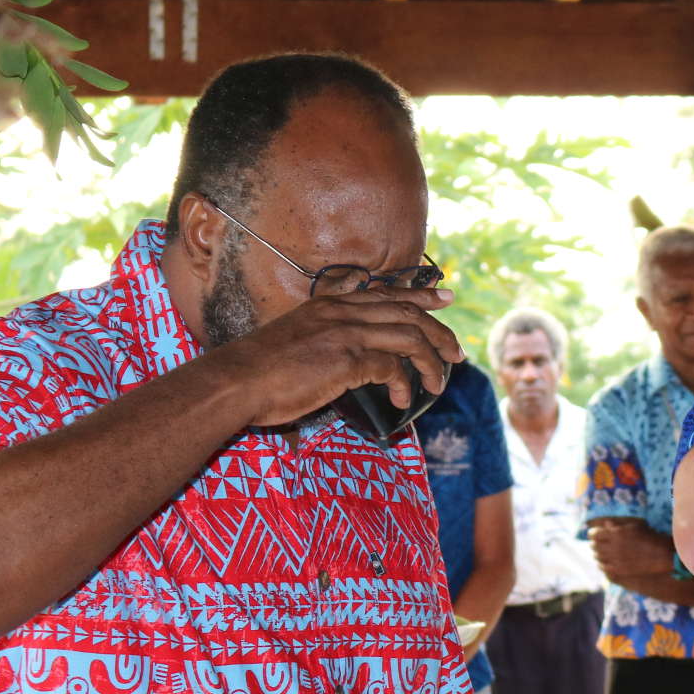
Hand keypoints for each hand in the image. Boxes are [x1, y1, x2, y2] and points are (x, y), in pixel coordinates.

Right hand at [206, 286, 463, 427]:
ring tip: (439, 384)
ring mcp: (346, 332)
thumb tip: (347, 355)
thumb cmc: (259, 370)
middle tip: (457, 352)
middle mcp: (342, 311)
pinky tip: (402, 401)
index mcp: (330, 304)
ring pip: (410, 337)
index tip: (446, 297)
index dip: (421, 294)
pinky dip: (404, 385)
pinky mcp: (348, 359)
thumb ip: (323, 335)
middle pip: (408, 312)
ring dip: (431, 362)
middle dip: (440, 332)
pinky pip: (392, 367)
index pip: (387, 292)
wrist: (235, 382)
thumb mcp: (294, 337)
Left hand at [587, 519, 674, 577]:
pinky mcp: (619, 570)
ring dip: (597, 554)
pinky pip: (603, 567)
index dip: (592, 533)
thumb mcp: (635, 526)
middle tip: (596, 543)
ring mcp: (616, 559)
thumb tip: (606, 524)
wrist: (661, 554)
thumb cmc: (650, 537)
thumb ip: (619, 525)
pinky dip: (601, 563)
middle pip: (594, 546)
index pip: (594, 534)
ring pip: (597, 557)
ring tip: (600, 552)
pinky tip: (604, 562)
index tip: (593, 534)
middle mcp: (613, 547)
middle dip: (594, 543)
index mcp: (616, 533)